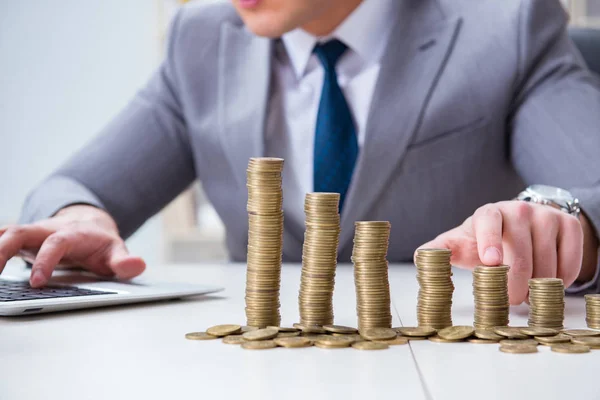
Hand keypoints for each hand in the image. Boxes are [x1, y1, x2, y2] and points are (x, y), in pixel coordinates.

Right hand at [0, 205, 145, 286]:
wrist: (90, 223)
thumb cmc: (100, 243)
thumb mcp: (116, 251)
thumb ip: (124, 261)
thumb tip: (138, 265)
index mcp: (72, 233)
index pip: (56, 243)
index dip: (45, 260)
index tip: (37, 282)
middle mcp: (48, 229)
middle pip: (21, 232)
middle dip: (4, 249)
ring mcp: (33, 233)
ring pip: (6, 233)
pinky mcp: (22, 239)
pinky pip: (1, 238)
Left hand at [417, 201, 590, 304]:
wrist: (520, 224)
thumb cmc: (483, 240)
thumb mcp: (461, 242)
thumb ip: (439, 250)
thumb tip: (420, 258)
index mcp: (488, 213)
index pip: (488, 224)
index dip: (489, 242)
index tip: (490, 262)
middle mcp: (518, 210)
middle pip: (521, 256)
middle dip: (515, 285)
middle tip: (511, 300)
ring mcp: (546, 216)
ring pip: (547, 264)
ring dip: (538, 286)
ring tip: (527, 288)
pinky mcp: (569, 226)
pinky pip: (569, 263)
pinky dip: (561, 280)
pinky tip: (547, 278)